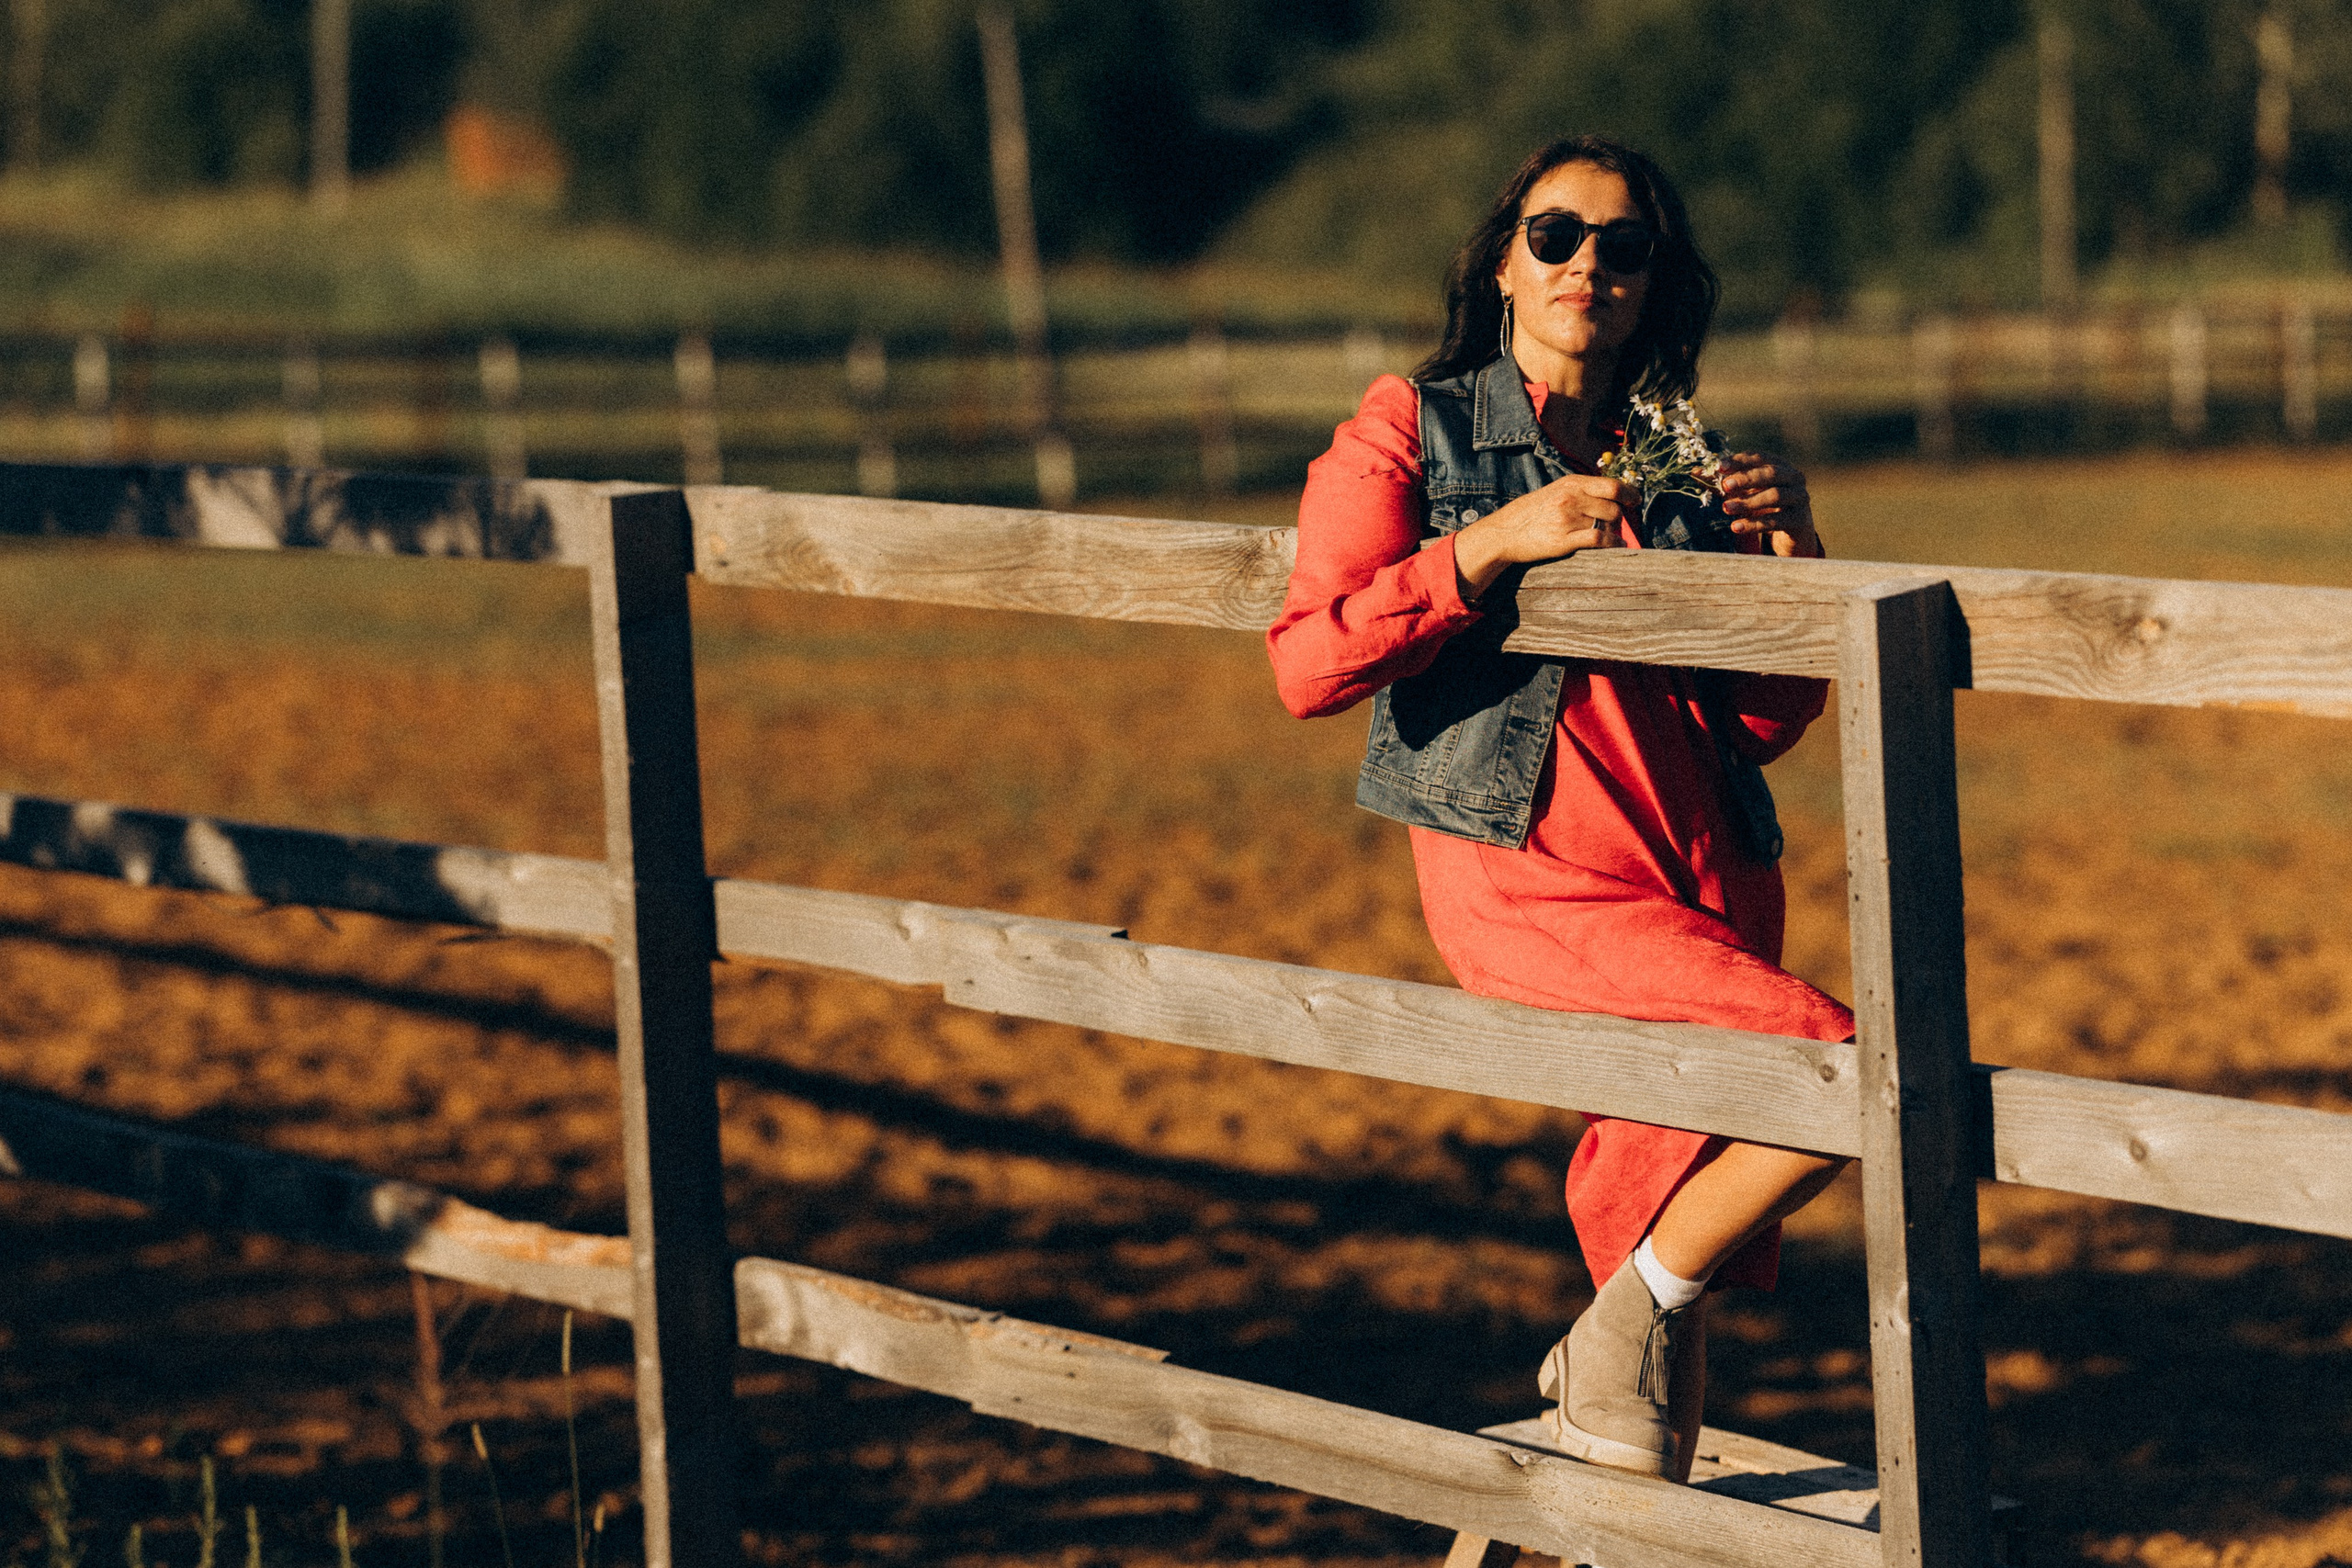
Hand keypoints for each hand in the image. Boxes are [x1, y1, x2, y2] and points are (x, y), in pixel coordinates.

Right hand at [1451, 472, 1635, 600]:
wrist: (1504, 532)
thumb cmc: (1531, 513)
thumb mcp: (1554, 491)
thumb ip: (1580, 491)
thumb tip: (1610, 495)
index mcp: (1570, 483)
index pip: (1611, 485)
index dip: (1629, 494)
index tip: (1635, 501)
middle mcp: (1570, 498)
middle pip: (1613, 507)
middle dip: (1619, 519)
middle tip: (1616, 526)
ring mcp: (1567, 519)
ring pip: (1608, 524)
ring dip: (1615, 532)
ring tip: (1612, 536)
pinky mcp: (1563, 540)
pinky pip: (1599, 539)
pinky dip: (1613, 544)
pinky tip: (1616, 546)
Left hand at [1718, 452, 1821, 557]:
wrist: (1790, 534)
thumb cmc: (1764, 507)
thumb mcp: (1744, 494)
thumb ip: (1723, 483)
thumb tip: (1695, 473)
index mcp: (1779, 465)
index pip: (1759, 457)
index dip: (1739, 460)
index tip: (1719, 467)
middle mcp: (1793, 477)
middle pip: (1770, 473)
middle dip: (1746, 478)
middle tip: (1725, 486)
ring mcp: (1800, 497)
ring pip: (1775, 495)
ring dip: (1749, 502)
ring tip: (1726, 508)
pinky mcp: (1800, 520)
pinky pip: (1777, 520)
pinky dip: (1755, 524)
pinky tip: (1736, 527)